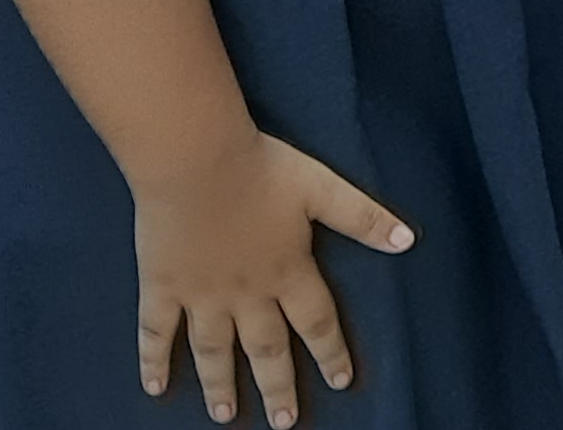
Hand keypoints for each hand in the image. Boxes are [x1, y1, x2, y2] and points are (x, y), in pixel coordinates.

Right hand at [133, 132, 408, 426]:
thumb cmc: (261, 169)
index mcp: (288, 272)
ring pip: (213, 351)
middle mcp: (247, 294)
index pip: (317, 323)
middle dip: (278, 387)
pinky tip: (155, 388)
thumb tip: (408, 240)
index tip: (341, 382)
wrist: (195, 159)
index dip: (331, 353)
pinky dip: (154, 361)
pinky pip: (156, 333)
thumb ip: (364, 218)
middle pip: (266, 349)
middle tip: (285, 422)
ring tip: (226, 415)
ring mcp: (201, 295)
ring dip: (221, 385)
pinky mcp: (161, 287)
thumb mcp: (324, 188)